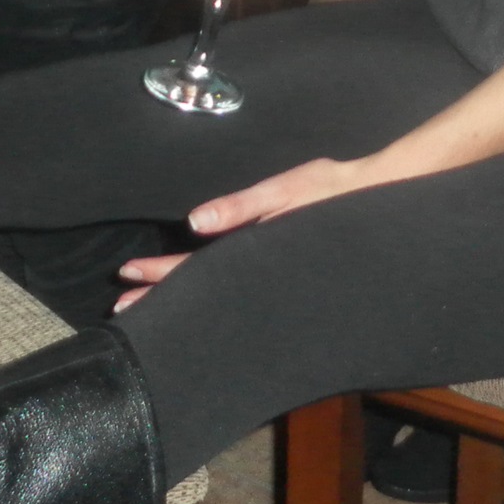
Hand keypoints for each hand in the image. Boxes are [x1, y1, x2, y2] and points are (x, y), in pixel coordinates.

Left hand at [115, 156, 379, 308]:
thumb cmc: (335, 192)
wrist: (382, 200)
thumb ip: (242, 207)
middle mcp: (258, 271)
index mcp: (254, 252)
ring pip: (217, 293)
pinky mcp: (280, 272)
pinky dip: (211, 291)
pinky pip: (238, 287)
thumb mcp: (287, 191)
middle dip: (162, 298)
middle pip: (202, 290)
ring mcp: (269, 275)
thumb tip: (195, 222)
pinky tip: (196, 300)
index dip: (162, 277)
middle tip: (121, 311)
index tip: (127, 278)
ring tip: (146, 309)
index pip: (198, 270)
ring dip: (182, 298)